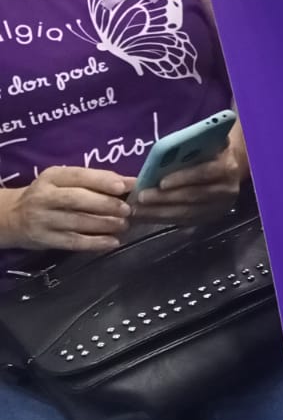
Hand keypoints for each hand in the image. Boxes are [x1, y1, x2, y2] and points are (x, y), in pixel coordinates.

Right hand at [0, 167, 133, 252]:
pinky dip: (95, 243)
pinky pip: (73, 242)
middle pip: (77, 200)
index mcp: (52, 177)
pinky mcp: (44, 239)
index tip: (125, 186)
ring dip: (104, 224)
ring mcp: (42, 219)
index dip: (102, 181)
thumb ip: (96, 180)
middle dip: (105, 204)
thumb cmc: (50, 195)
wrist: (13, 216)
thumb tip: (132, 182)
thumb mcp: (65, 181)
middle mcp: (44, 197)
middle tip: (127, 210)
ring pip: (76, 222)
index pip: (78, 176)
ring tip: (123, 225)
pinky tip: (112, 242)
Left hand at [134, 132, 245, 225]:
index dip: (183, 178)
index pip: (204, 173)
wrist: (227, 168)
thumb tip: (164, 151)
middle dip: (165, 198)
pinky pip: (184, 221)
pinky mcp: (210, 218)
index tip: (160, 182)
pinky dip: (162, 219)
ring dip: (159, 213)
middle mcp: (227, 190)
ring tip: (137, 210)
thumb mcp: (204, 143)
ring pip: (187, 213)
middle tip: (141, 198)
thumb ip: (190, 146)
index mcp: (226, 167)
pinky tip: (145, 216)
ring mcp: (219, 207)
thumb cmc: (208, 151)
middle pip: (193, 196)